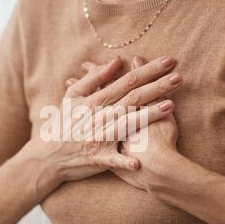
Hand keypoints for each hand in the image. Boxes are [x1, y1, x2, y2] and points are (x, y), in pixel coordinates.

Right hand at [19, 56, 181, 195]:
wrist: (46, 154)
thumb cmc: (62, 122)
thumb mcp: (73, 96)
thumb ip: (94, 78)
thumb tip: (116, 60)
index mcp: (94, 100)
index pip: (126, 81)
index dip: (148, 70)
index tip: (169, 61)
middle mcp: (99, 116)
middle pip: (132, 98)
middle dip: (157, 86)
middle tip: (179, 76)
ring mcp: (98, 137)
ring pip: (127, 124)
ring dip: (149, 115)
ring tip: (171, 105)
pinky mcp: (97, 158)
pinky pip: (113, 160)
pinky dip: (124, 161)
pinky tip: (138, 162)